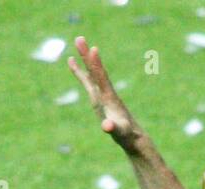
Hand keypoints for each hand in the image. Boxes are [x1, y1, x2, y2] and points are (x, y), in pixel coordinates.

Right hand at [67, 38, 143, 153]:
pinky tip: (72, 62)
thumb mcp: (119, 132)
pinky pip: (87, 80)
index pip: (102, 78)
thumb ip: (112, 128)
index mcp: (109, 97)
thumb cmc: (125, 134)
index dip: (97, 65)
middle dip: (87, 55)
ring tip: (78, 41)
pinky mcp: (98, 97)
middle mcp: (105, 91)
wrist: (131, 135)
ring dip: (84, 57)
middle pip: (95, 70)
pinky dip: (80, 71)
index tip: (93, 49)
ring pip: (91, 72)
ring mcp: (101, 93)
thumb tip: (106, 126)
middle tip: (79, 38)